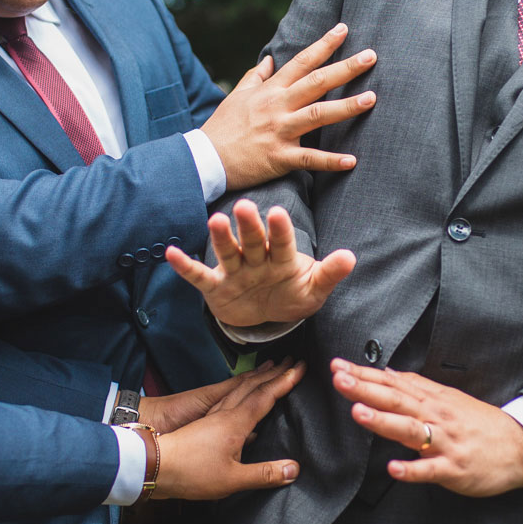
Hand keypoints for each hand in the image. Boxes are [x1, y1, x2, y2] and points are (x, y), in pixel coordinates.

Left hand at [153, 361, 305, 499]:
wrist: (151, 464)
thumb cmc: (191, 472)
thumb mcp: (232, 479)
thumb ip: (265, 474)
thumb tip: (294, 469)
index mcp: (236, 422)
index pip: (266, 397)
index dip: (285, 382)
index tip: (300, 368)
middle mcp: (225, 413)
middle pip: (253, 387)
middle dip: (274, 374)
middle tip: (291, 361)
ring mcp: (212, 416)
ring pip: (239, 390)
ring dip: (257, 378)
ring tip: (269, 370)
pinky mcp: (202, 423)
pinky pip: (227, 400)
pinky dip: (240, 392)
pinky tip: (242, 405)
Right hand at [167, 200, 355, 329]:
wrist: (265, 316)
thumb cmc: (291, 295)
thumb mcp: (314, 289)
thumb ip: (329, 274)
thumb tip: (351, 257)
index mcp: (282, 258)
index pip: (282, 242)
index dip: (280, 230)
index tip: (278, 213)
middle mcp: (257, 259)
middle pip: (253, 241)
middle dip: (250, 226)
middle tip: (245, 207)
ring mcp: (235, 271)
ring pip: (228, 252)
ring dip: (221, 238)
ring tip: (215, 220)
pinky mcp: (216, 286)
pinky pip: (200, 276)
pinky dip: (185, 267)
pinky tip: (171, 254)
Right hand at [202, 22, 377, 190]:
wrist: (205, 159)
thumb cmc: (222, 127)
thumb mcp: (237, 95)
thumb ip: (255, 76)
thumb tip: (268, 58)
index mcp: (269, 90)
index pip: (301, 62)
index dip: (323, 45)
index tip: (344, 30)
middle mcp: (277, 106)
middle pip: (316, 82)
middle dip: (345, 68)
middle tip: (371, 56)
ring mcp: (279, 131)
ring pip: (317, 114)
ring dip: (346, 107)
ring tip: (371, 99)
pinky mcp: (279, 157)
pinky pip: (309, 158)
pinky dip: (331, 160)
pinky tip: (352, 160)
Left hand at [329, 360, 522, 497]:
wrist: (522, 446)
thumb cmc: (483, 425)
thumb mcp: (450, 399)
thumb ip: (417, 388)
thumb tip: (386, 374)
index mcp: (433, 400)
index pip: (393, 384)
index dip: (365, 375)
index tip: (339, 366)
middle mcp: (437, 417)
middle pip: (396, 401)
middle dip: (365, 389)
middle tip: (340, 378)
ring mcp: (445, 443)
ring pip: (410, 430)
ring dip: (384, 421)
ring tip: (358, 412)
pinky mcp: (454, 468)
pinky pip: (430, 470)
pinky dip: (412, 470)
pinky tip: (393, 469)